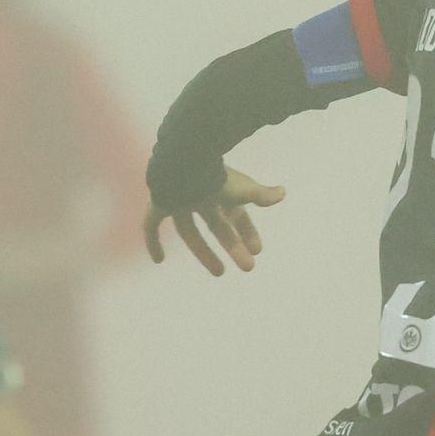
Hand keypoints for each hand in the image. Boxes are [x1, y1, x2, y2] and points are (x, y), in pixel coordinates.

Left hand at [144, 166, 287, 275]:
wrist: (185, 162)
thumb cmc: (215, 176)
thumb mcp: (242, 189)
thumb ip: (261, 194)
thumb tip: (283, 193)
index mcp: (221, 192)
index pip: (237, 216)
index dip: (247, 233)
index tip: (257, 250)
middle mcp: (201, 198)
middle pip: (218, 227)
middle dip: (233, 247)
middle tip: (248, 267)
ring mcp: (180, 202)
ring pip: (190, 233)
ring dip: (204, 253)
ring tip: (220, 273)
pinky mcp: (159, 204)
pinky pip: (151, 226)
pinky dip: (152, 242)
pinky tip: (158, 260)